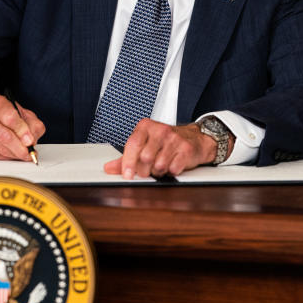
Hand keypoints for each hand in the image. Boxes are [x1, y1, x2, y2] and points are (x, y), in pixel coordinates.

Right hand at [0, 94, 45, 159]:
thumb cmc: (4, 115)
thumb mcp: (22, 113)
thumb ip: (32, 124)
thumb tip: (32, 140)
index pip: (10, 118)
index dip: (22, 131)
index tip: (30, 141)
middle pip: (4, 136)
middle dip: (20, 147)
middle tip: (29, 152)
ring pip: (0, 149)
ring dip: (15, 154)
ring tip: (23, 153)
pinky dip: (8, 157)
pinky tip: (12, 152)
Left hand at [103, 119, 231, 178]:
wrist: (194, 139)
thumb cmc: (165, 142)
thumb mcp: (144, 145)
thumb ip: (126, 157)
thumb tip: (109, 168)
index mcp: (145, 126)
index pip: (133, 144)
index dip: (128, 162)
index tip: (127, 175)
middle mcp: (160, 130)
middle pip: (145, 158)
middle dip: (145, 170)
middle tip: (148, 170)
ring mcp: (174, 139)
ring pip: (159, 165)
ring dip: (158, 172)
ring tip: (161, 166)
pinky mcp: (186, 149)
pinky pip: (173, 169)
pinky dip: (171, 172)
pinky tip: (172, 165)